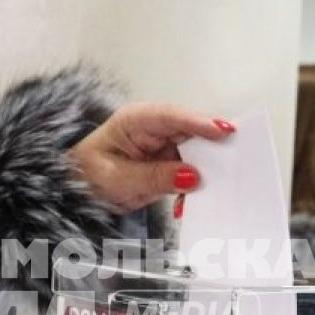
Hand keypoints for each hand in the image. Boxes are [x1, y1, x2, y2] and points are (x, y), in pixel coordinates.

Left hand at [69, 106, 234, 212]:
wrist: (76, 190)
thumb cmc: (88, 175)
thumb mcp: (118, 179)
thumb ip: (155, 177)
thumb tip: (193, 176)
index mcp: (135, 120)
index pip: (171, 116)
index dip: (199, 122)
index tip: (224, 129)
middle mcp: (154, 128)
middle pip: (191, 131)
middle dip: (214, 145)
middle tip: (238, 158)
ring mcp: (164, 145)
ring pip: (196, 151)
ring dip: (209, 168)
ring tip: (225, 181)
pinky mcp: (170, 163)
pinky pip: (190, 170)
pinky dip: (197, 184)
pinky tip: (201, 198)